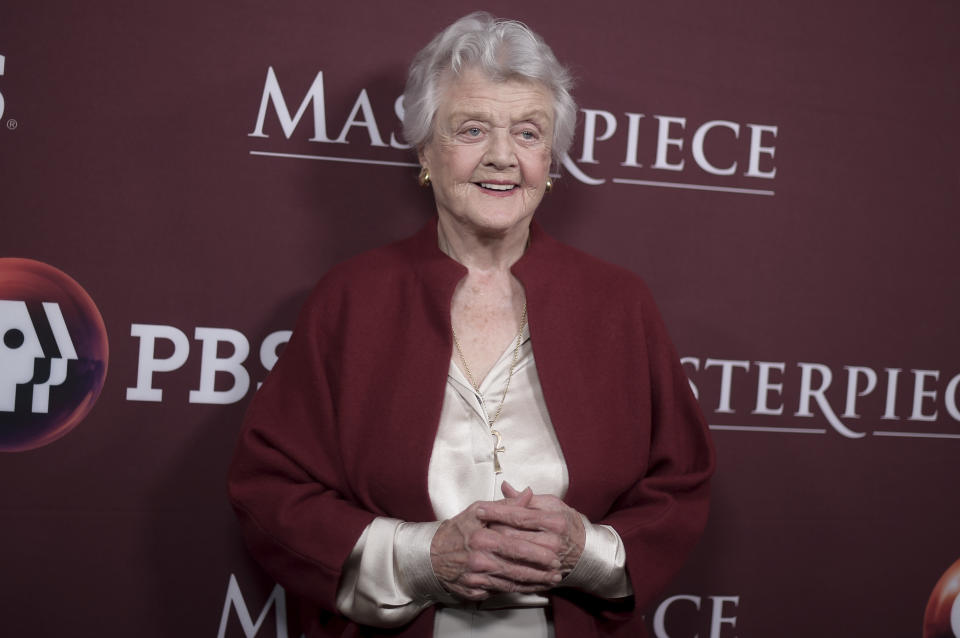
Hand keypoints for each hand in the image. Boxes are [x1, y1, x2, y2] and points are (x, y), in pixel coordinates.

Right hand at [430, 488, 564, 600]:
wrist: (430, 555)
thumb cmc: (455, 531)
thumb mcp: (477, 511)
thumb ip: (506, 505)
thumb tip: (528, 493)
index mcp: (482, 537)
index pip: (517, 545)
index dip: (538, 551)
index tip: (555, 552)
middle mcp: (479, 559)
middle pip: (517, 567)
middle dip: (541, 570)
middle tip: (558, 569)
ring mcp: (477, 578)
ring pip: (512, 583)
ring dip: (535, 582)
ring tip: (551, 579)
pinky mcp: (475, 591)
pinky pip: (501, 592)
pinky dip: (519, 590)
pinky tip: (532, 587)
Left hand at [478, 481, 585, 573]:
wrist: (587, 551)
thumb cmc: (568, 524)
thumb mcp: (552, 505)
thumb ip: (526, 499)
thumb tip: (505, 487)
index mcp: (553, 521)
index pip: (518, 516)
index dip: (496, 511)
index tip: (479, 509)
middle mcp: (552, 541)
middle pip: (511, 536)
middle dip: (491, 530)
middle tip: (476, 525)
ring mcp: (548, 560)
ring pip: (511, 553)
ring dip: (494, 546)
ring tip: (482, 539)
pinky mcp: (544, 573)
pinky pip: (518, 569)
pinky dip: (503, 563)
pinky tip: (492, 557)